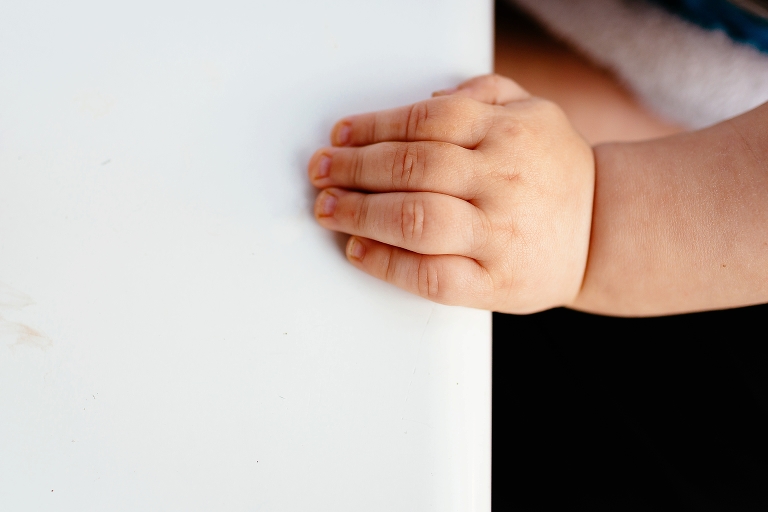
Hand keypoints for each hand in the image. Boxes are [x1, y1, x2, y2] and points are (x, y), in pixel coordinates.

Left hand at [308, 75, 594, 312]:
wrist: (605, 231)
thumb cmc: (557, 172)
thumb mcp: (534, 114)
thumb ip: (484, 95)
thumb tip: (427, 100)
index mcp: (508, 133)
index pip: (426, 122)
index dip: (374, 127)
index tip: (340, 136)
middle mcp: (502, 181)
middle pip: (413, 168)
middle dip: (354, 169)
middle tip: (321, 172)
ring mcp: (499, 235)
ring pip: (417, 220)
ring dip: (361, 214)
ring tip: (328, 209)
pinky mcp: (495, 283)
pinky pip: (432, 275)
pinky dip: (388, 265)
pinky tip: (359, 251)